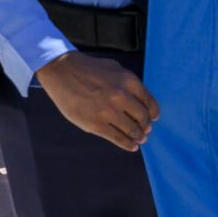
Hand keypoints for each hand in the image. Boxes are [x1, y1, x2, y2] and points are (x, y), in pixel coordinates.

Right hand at [34, 51, 161, 151]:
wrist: (63, 72)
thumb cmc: (90, 69)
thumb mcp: (116, 69)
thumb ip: (129, 84)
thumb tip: (141, 101)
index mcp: (129, 81)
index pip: (149, 102)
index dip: (153, 112)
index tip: (154, 118)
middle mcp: (121, 96)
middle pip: (142, 117)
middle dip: (146, 125)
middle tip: (146, 130)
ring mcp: (108, 111)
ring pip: (131, 129)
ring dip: (138, 136)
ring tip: (140, 139)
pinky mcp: (95, 124)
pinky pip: (117, 138)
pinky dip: (127, 144)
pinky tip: (132, 146)